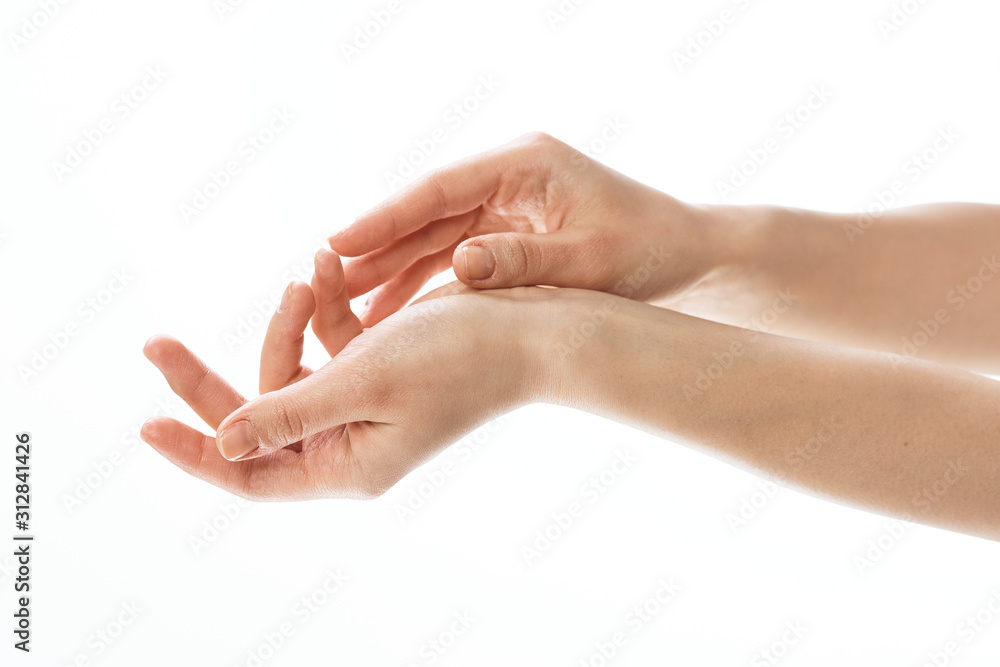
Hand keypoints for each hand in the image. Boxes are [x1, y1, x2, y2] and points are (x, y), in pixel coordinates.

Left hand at [140, 249, 551, 499]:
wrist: (532, 328)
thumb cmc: (460, 356)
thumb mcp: (364, 381)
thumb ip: (288, 413)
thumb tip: (223, 442)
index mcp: (347, 463)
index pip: (252, 473)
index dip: (196, 452)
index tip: (145, 424)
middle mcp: (349, 441)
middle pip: (257, 418)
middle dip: (209, 378)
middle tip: (155, 343)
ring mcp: (362, 404)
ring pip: (289, 370)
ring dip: (289, 319)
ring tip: (309, 274)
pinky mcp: (377, 367)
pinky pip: (325, 341)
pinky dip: (321, 305)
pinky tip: (327, 267)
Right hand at [330, 132, 722, 325]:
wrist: (687, 253)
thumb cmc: (649, 250)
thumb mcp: (591, 260)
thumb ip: (524, 261)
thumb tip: (458, 264)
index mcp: (525, 164)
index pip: (438, 188)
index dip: (384, 217)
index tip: (336, 243)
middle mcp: (508, 176)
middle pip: (425, 212)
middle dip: (376, 248)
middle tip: (325, 285)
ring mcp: (506, 201)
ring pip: (432, 236)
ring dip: (392, 270)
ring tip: (345, 309)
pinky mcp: (508, 228)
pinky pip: (453, 254)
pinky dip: (423, 282)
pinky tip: (390, 313)